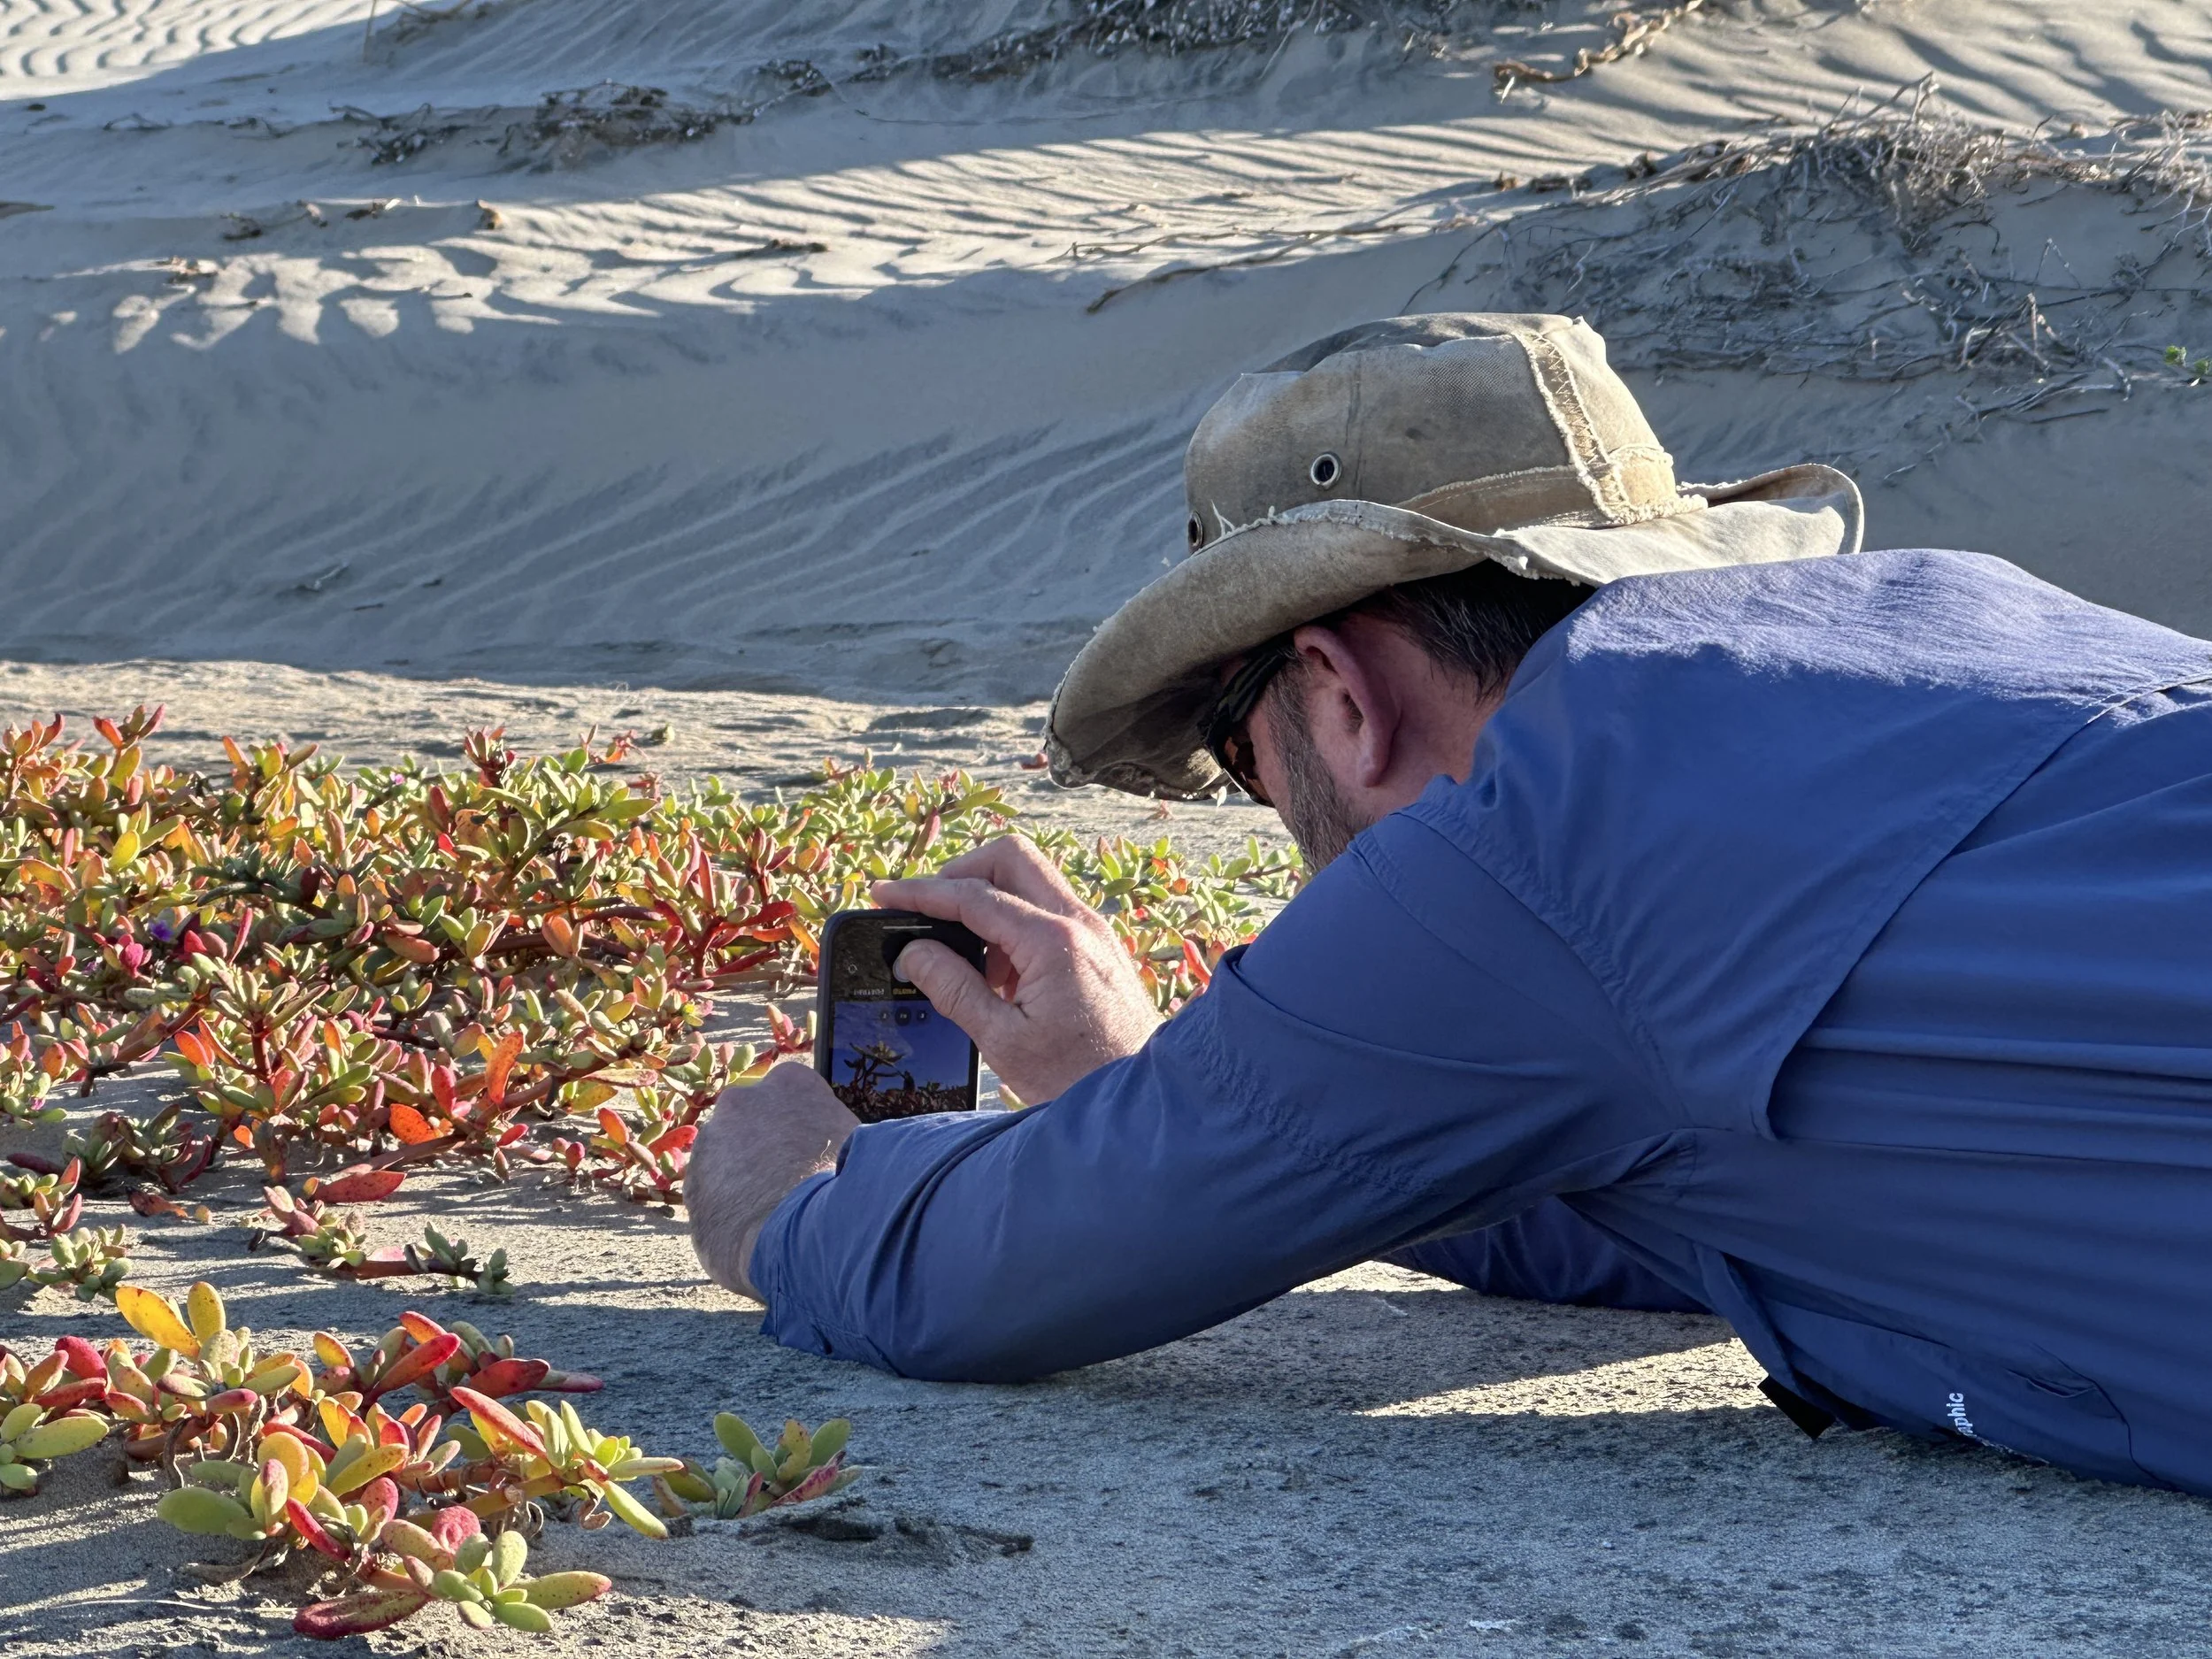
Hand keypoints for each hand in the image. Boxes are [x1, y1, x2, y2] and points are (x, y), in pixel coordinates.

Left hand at [686, 1062, 858, 1302]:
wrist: (811, 1235)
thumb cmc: (849, 1186)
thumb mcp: (856, 1145)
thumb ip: (834, 1136)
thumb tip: (840, 1150)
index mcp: (792, 1082)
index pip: (793, 1095)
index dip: (803, 1129)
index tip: (813, 1155)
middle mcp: (744, 1100)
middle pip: (752, 1123)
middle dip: (764, 1150)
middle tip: (791, 1187)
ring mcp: (711, 1141)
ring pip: (726, 1162)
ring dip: (743, 1183)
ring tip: (774, 1220)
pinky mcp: (691, 1185)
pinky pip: (711, 1200)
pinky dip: (728, 1215)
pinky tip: (754, 1237)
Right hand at [871, 836, 1161, 1105]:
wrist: (1138, 1101)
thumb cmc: (1077, 1078)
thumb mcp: (1002, 1039)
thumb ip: (953, 988)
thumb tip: (912, 953)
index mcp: (1053, 941)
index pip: (974, 895)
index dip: (921, 892)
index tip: (883, 894)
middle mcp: (1080, 922)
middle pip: (1009, 858)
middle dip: (960, 874)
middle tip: (926, 910)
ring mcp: (1093, 931)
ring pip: (1030, 879)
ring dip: (988, 901)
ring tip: (967, 961)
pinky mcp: (1097, 946)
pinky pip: (1047, 910)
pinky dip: (1014, 924)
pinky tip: (1000, 977)